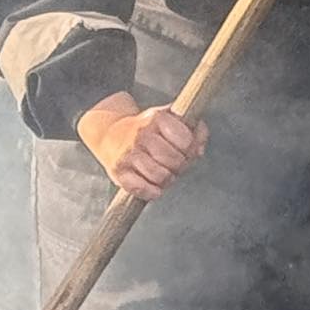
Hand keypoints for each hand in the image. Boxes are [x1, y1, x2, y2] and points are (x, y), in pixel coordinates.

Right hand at [76, 93, 207, 201]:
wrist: (110, 134)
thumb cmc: (149, 130)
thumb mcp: (172, 120)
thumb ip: (195, 130)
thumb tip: (199, 149)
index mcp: (157, 118)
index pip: (185, 139)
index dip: (190, 148)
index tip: (186, 149)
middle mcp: (142, 134)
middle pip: (173, 159)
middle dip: (180, 166)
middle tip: (176, 165)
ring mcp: (129, 154)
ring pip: (159, 175)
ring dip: (167, 180)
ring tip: (165, 174)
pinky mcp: (119, 172)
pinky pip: (140, 188)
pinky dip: (151, 192)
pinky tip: (154, 188)